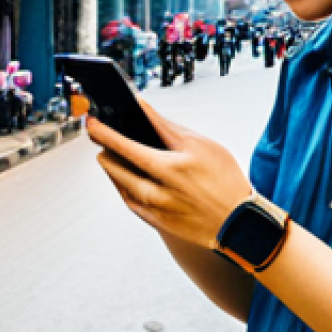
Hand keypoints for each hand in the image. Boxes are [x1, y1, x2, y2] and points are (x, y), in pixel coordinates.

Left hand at [87, 97, 252, 249]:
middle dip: (105, 150)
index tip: (92, 124)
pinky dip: (123, 187)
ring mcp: (156, 209)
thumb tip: (142, 108)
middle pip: (117, 167)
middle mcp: (159, 190)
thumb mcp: (200, 145)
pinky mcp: (157, 223)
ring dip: (112, 168)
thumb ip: (166, 127)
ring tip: (110, 155)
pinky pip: (130, 202)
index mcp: (170, 167)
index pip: (126, 146)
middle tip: (98, 138)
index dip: (105, 133)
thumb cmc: (225, 180)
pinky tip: (123, 178)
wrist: (239, 223)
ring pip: (120, 185)